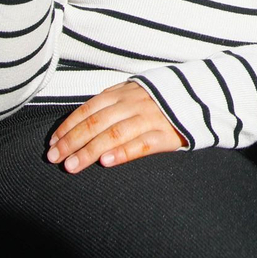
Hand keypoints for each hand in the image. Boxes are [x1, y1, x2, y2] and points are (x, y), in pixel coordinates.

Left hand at [48, 80, 185, 172]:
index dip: (68, 126)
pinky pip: (141, 145)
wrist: (203, 95)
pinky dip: (122, 153)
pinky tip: (106, 162)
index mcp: (123, 92)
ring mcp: (150, 118)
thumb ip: (111, 102)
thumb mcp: (135, 91)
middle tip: (55, 158)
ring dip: (90, 151)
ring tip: (72, 166)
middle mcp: (134, 103)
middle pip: (96, 124)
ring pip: (114, 135)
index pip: (88, 110)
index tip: (53, 143)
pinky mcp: (166, 134)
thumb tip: (80, 121)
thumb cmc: (161, 98)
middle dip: (72, 142)